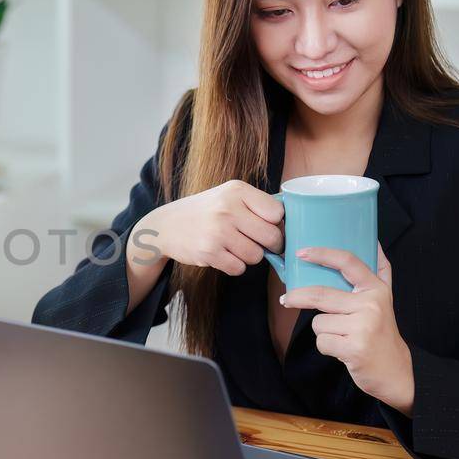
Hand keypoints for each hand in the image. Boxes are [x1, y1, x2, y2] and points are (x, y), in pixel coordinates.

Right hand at [132, 180, 283, 276]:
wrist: (165, 225)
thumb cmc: (205, 211)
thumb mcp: (228, 195)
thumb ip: (256, 205)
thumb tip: (293, 224)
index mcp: (237, 190)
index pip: (278, 213)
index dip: (277, 224)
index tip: (267, 227)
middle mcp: (228, 208)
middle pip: (273, 237)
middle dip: (270, 245)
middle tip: (258, 243)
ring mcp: (218, 231)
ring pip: (257, 256)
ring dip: (250, 256)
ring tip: (234, 247)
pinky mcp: (209, 252)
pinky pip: (239, 268)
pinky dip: (234, 266)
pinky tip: (222, 255)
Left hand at [279, 244, 414, 413]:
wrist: (395, 370)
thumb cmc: (382, 332)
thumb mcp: (384, 299)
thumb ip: (380, 272)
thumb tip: (373, 242)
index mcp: (376, 289)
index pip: (348, 262)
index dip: (323, 254)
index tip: (302, 252)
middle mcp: (371, 304)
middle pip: (320, 295)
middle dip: (297, 297)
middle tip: (286, 299)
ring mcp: (363, 326)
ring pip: (319, 322)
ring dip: (323, 331)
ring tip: (342, 336)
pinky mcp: (354, 347)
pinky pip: (322, 341)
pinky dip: (326, 347)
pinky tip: (343, 349)